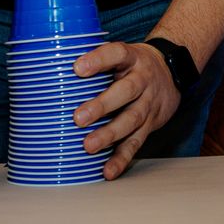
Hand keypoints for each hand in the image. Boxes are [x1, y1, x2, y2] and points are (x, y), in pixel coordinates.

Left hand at [72, 41, 181, 179]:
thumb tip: (51, 65)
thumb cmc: (133, 66)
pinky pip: (136, 142)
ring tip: (88, 146)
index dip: (99, 59)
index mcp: (132, 58)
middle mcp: (143, 80)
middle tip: (79, 118)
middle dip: (102, 105)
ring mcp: (148, 103)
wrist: (173, 73)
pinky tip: (108, 170)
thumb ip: (97, 60)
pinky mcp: (151, 125)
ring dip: (110, 134)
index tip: (77, 68)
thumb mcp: (122, 55)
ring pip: (132, 119)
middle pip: (127, 90)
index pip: (117, 53)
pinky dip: (122, 158)